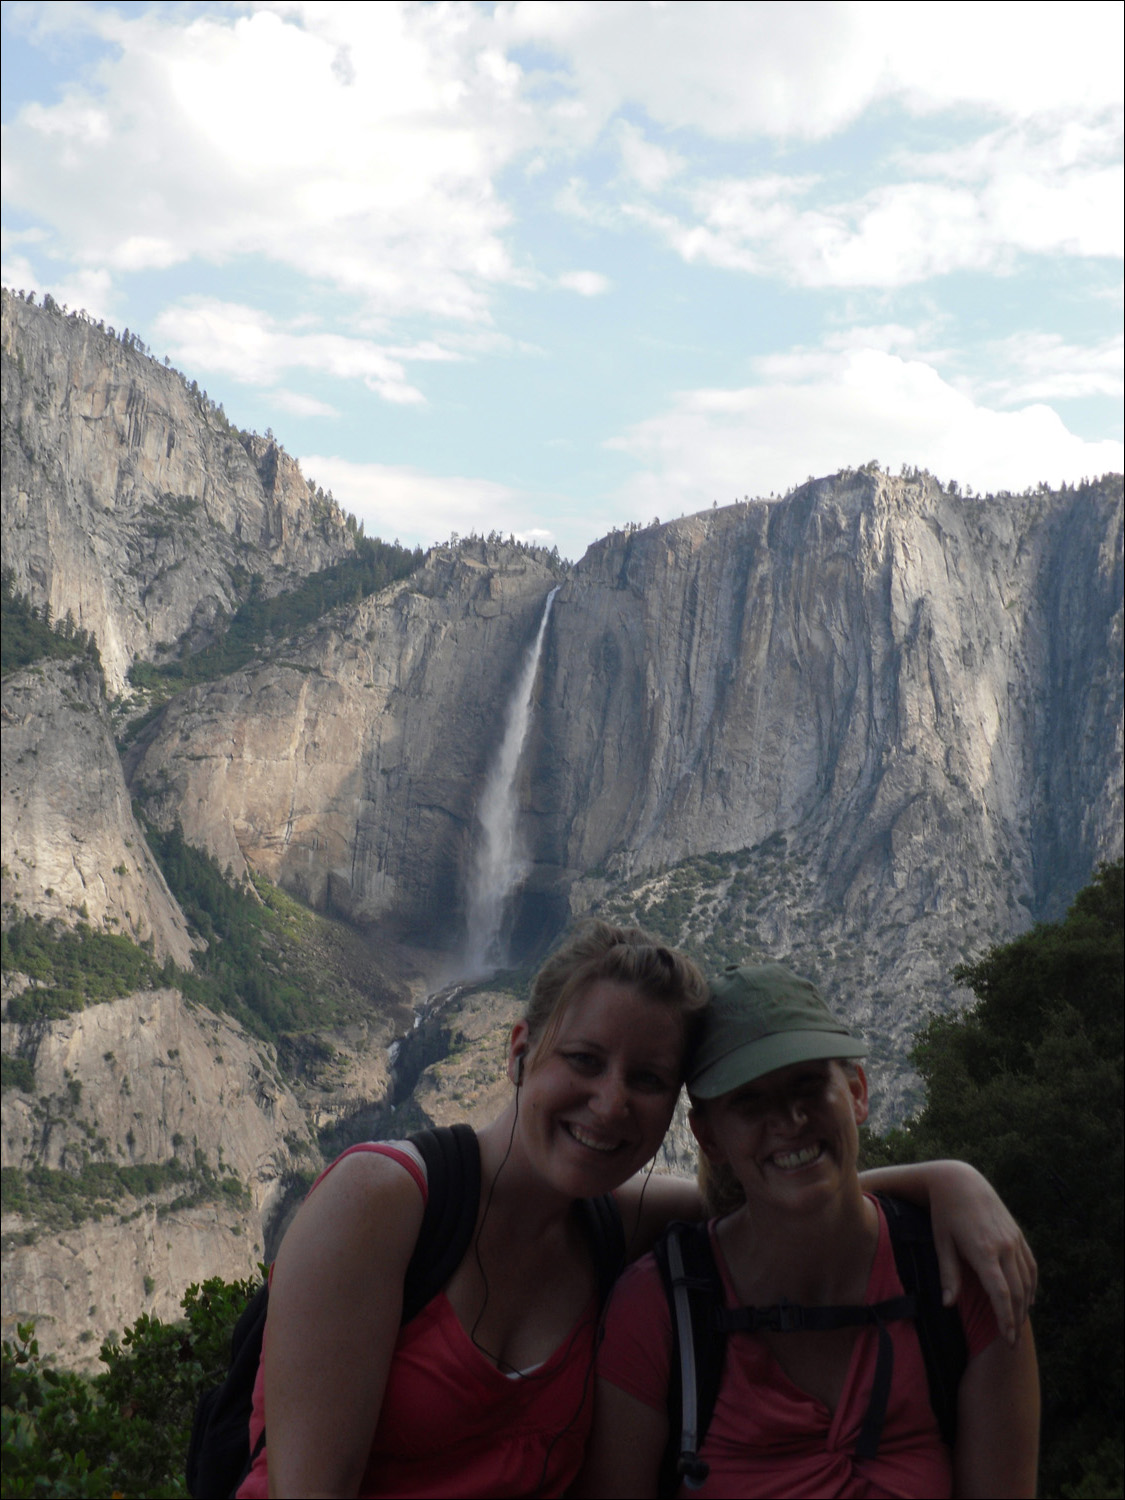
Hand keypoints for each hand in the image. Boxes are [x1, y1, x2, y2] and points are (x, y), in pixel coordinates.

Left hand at [927, 1161, 1036, 1345]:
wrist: (960, 1181)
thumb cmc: (944, 1213)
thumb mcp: (942, 1242)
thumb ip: (948, 1274)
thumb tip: (947, 1305)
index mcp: (984, 1250)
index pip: (1001, 1294)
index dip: (1006, 1319)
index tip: (1007, 1340)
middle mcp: (1004, 1246)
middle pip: (1018, 1291)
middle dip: (1017, 1319)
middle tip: (1012, 1343)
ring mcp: (1014, 1239)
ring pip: (1027, 1280)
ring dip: (1025, 1305)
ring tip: (1019, 1325)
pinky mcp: (1018, 1234)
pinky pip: (1030, 1265)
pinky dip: (1032, 1285)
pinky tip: (1028, 1299)